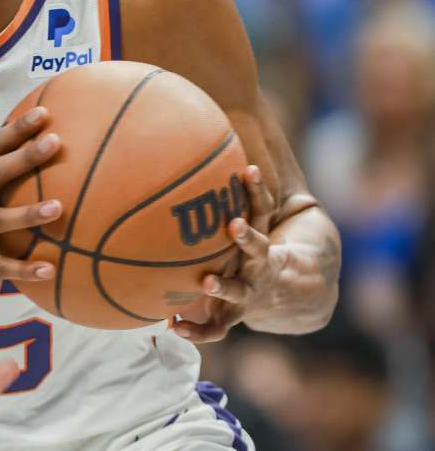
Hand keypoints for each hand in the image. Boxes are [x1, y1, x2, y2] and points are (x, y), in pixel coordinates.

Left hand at [175, 166, 333, 341]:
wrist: (298, 297)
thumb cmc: (260, 251)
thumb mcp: (255, 225)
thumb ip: (230, 199)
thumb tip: (188, 143)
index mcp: (263, 242)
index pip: (264, 210)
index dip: (258, 190)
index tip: (248, 170)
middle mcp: (260, 266)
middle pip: (258, 249)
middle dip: (248, 237)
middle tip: (235, 224)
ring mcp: (251, 293)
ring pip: (239, 290)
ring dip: (224, 285)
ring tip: (206, 281)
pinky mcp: (236, 315)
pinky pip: (217, 327)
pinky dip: (198, 330)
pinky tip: (174, 327)